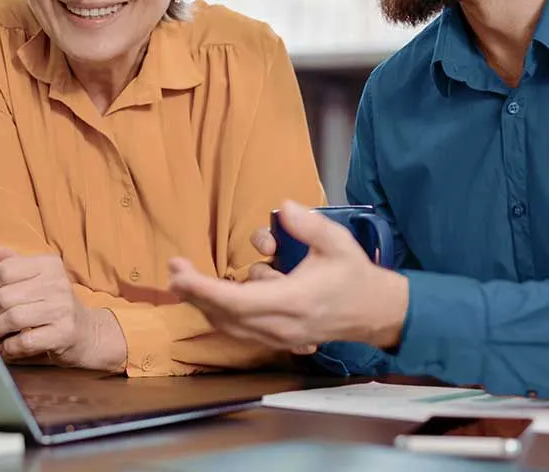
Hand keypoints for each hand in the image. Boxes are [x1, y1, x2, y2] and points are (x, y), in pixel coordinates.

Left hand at [0, 246, 124, 370]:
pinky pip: (23, 341)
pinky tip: (6, 347)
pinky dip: (8, 347)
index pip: (5, 270)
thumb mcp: (37, 276)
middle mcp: (58, 284)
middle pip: (4, 296)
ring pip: (12, 318)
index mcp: (49, 264)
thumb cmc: (55, 303)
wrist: (87, 331)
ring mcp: (62, 309)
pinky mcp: (62, 334)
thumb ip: (11, 262)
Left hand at [168, 202, 407, 350]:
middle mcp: (280, 326)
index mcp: (292, 302)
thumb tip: (282, 208)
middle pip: (223, 316)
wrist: (375, 313)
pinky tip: (212, 290)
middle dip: (194, 293)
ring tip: (186, 277)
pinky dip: (221, 311)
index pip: (236, 302)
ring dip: (204, 302)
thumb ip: (308, 224)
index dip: (202, 288)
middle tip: (173, 269)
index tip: (179, 272)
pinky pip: (239, 328)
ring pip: (228, 325)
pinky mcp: (278, 340)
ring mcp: (278, 338)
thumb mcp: (337, 242)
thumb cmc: (354, 275)